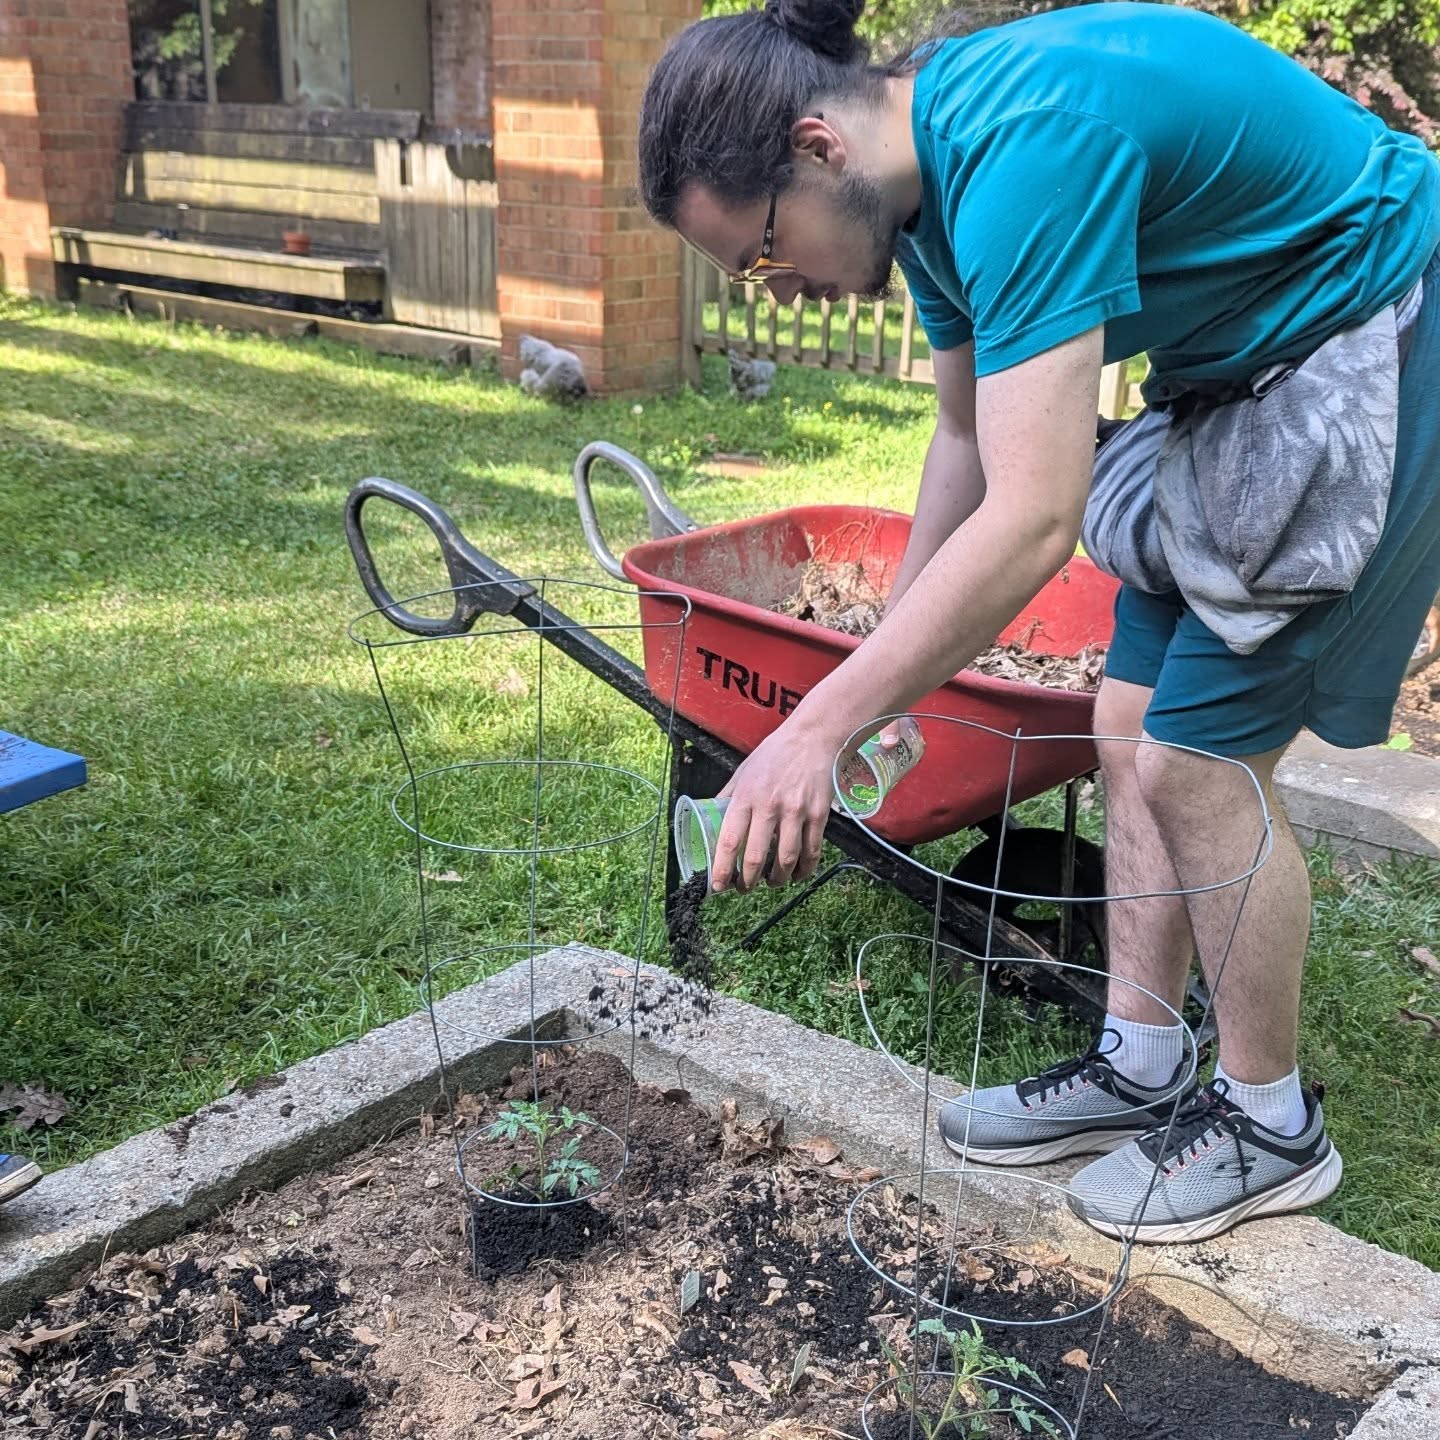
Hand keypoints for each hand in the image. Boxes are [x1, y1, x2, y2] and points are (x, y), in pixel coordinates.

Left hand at [711, 716, 846, 892]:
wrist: (813, 738)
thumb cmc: (775, 754)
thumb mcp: (743, 771)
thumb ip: (728, 796)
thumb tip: (710, 817)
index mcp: (745, 797)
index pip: (729, 841)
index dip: (722, 869)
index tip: (718, 885)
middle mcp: (769, 807)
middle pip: (756, 857)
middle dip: (747, 882)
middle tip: (744, 889)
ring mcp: (796, 812)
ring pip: (785, 860)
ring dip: (777, 880)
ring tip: (771, 883)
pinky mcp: (818, 815)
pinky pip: (811, 852)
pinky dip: (804, 869)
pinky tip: (797, 874)